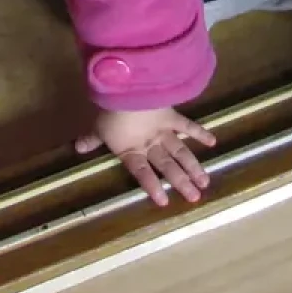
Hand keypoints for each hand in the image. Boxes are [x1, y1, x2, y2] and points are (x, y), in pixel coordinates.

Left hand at [75, 107, 215, 205]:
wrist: (128, 90)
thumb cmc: (111, 111)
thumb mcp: (98, 127)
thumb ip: (92, 139)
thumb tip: (77, 148)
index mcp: (132, 151)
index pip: (143, 174)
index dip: (153, 187)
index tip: (165, 202)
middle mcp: (150, 145)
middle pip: (168, 167)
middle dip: (182, 183)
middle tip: (196, 198)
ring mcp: (163, 132)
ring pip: (181, 153)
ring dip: (194, 167)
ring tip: (206, 182)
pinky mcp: (172, 116)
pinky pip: (188, 126)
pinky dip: (200, 132)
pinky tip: (213, 142)